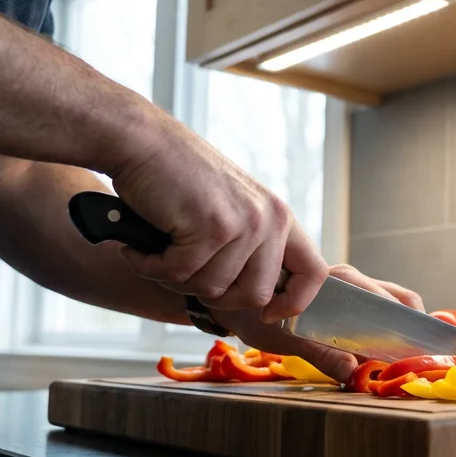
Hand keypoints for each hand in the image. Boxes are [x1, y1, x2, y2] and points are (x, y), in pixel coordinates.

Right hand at [105, 113, 326, 320]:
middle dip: (215, 295)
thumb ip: (251, 247)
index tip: (268, 313)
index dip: (294, 302)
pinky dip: (151, 266)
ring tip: (161, 246)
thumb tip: (261, 301)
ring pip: (212, 289)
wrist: (142, 142)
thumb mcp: (232, 210)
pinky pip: (179, 275)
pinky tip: (142, 244)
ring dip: (175, 277)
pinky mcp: (211, 227)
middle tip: (184, 269)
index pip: (314, 272)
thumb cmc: (177, 180)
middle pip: (255, 296)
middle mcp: (269, 220)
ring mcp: (243, 224)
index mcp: (279, 217)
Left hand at [212, 264, 423, 380]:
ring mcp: (351, 290)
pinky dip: (384, 335)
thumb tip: (353, 373)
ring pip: (391, 306)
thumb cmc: (256, 312)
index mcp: (340, 282)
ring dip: (398, 333)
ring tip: (401, 362)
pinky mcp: (345, 303)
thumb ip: (320, 353)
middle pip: (397, 302)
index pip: (387, 302)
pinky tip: (382, 358)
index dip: (406, 326)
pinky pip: (375, 315)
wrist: (233, 298)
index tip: (418, 350)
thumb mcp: (284, 337)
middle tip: (413, 361)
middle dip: (409, 331)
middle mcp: (351, 281)